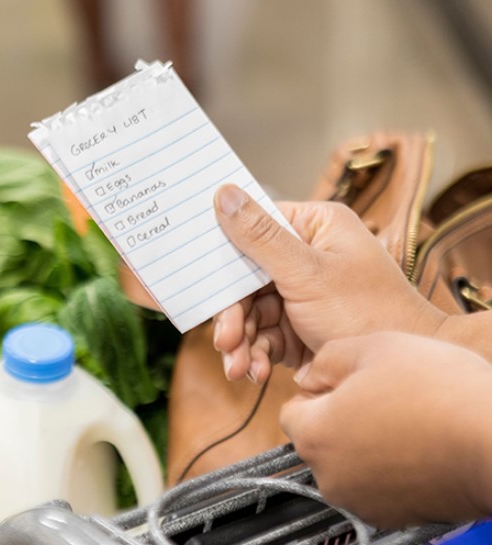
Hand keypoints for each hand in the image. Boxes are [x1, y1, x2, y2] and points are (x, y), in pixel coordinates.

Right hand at [211, 184, 446, 382]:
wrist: (399, 376)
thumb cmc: (369, 312)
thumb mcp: (307, 272)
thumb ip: (260, 237)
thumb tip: (223, 193)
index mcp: (314, 227)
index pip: (253, 228)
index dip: (224, 253)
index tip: (199, 275)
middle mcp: (306, 256)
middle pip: (246, 278)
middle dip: (233, 314)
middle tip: (225, 339)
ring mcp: (301, 294)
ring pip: (250, 312)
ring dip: (241, 341)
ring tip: (237, 367)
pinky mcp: (298, 328)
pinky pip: (262, 336)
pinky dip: (254, 354)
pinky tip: (253, 372)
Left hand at [280, 332, 491, 527]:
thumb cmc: (440, 391)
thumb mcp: (372, 347)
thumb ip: (325, 359)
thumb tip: (308, 375)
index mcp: (314, 435)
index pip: (290, 411)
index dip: (318, 391)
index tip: (347, 382)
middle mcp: (330, 477)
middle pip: (318, 439)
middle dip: (340, 417)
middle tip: (381, 395)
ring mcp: (362, 501)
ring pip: (348, 462)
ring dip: (365, 441)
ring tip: (405, 417)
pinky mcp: (394, 515)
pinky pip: (377, 484)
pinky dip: (389, 466)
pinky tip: (418, 443)